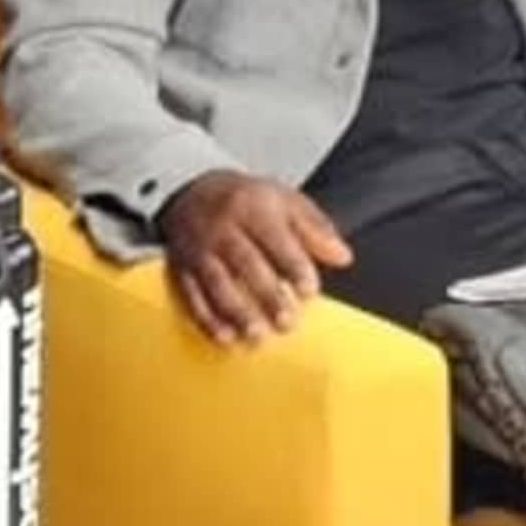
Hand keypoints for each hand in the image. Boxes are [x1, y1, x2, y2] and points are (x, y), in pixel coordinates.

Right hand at [157, 169, 351, 345]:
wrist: (192, 189)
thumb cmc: (246, 200)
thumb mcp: (285, 200)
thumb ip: (315, 228)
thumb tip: (342, 256)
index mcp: (252, 206)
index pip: (274, 237)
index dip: (293, 264)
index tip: (309, 290)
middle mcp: (222, 226)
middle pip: (244, 262)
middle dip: (266, 294)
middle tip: (286, 322)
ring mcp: (199, 248)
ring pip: (217, 282)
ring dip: (236, 311)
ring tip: (256, 335)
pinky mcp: (182, 267)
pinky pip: (191, 294)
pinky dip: (207, 318)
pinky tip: (225, 336)